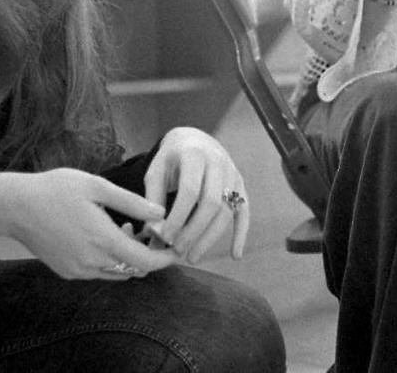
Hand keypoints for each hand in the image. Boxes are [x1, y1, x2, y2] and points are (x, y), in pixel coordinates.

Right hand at [0, 168, 175, 279]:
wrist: (15, 207)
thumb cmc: (56, 189)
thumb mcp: (97, 187)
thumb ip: (132, 202)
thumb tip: (161, 213)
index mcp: (103, 240)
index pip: (145, 262)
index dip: (165, 258)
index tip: (175, 248)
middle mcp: (91, 262)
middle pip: (133, 268)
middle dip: (146, 252)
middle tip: (145, 228)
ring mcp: (77, 271)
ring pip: (116, 272)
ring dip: (127, 256)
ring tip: (123, 226)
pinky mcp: (67, 272)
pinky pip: (98, 272)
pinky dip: (109, 259)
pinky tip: (102, 235)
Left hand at [144, 127, 248, 262]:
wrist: (194, 140)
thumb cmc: (171, 159)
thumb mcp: (156, 171)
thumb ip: (153, 200)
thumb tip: (152, 234)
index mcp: (194, 155)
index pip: (190, 190)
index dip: (178, 216)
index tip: (164, 237)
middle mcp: (219, 162)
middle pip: (211, 202)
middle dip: (194, 230)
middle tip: (178, 251)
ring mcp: (233, 173)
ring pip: (227, 210)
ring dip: (210, 237)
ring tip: (193, 257)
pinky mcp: (241, 185)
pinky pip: (244, 211)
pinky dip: (241, 234)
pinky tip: (235, 255)